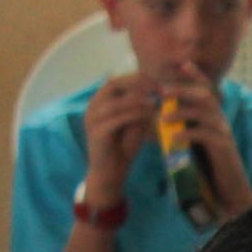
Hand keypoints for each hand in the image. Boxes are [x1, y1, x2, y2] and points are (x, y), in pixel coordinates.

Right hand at [81, 71, 158, 202]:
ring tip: (156, 103)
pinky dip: (135, 114)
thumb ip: (140, 109)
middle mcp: (93, 106)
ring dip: (138, 100)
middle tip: (158, 88)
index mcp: (100, 102)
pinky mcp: (98, 132)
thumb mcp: (135, 124)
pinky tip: (150, 115)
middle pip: (113, 84)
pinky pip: (117, 118)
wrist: (110, 172)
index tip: (158, 82)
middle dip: (138, 84)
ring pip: (115, 101)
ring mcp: (93, 119)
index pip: (117, 80)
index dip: (137, 78)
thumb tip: (157, 93)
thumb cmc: (123, 148)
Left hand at [160, 70, 251, 218]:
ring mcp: (224, 135)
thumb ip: (183, 128)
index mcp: (214, 117)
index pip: (207, 89)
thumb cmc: (209, 167)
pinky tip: (174, 138)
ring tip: (161, 118)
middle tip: (161, 91)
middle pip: (206, 95)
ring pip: (206, 113)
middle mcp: (221, 122)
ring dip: (181, 112)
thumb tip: (156, 117)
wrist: (229, 191)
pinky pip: (205, 135)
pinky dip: (187, 134)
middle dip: (183, 90)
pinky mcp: (224, 149)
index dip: (196, 75)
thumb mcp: (195, 143)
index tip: (181, 64)